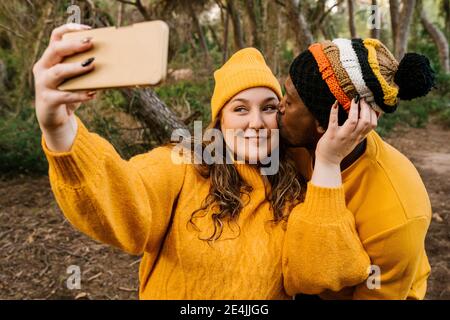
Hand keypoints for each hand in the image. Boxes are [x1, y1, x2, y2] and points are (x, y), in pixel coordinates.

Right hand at [33, 23, 95, 150]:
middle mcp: (43, 69)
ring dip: (76, 68)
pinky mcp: (48, 100)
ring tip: (92, 65)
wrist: (54, 120)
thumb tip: (110, 62)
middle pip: (55, 51)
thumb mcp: (74, 80)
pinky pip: (65, 96)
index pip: (55, 37)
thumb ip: (84, 69)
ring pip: (58, 72)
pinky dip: (79, 95)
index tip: (88, 29)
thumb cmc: (67, 94)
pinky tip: (92, 94)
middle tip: (90, 43)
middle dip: (73, 46)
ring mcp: (43, 84)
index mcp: (49, 59)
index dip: (69, 29)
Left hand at [315, 97, 377, 165]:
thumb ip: (362, 131)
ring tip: (353, 100)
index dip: (373, 113)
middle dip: (365, 107)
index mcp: (359, 137)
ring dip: (354, 108)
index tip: (370, 103)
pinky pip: (333, 121)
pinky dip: (334, 111)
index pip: (372, 124)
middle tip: (362, 98)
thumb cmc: (341, 148)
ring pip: (353, 121)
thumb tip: (369, 117)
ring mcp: (342, 135)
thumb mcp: (355, 140)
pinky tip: (335, 103)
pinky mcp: (331, 134)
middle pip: (365, 121)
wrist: (328, 161)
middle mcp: (353, 136)